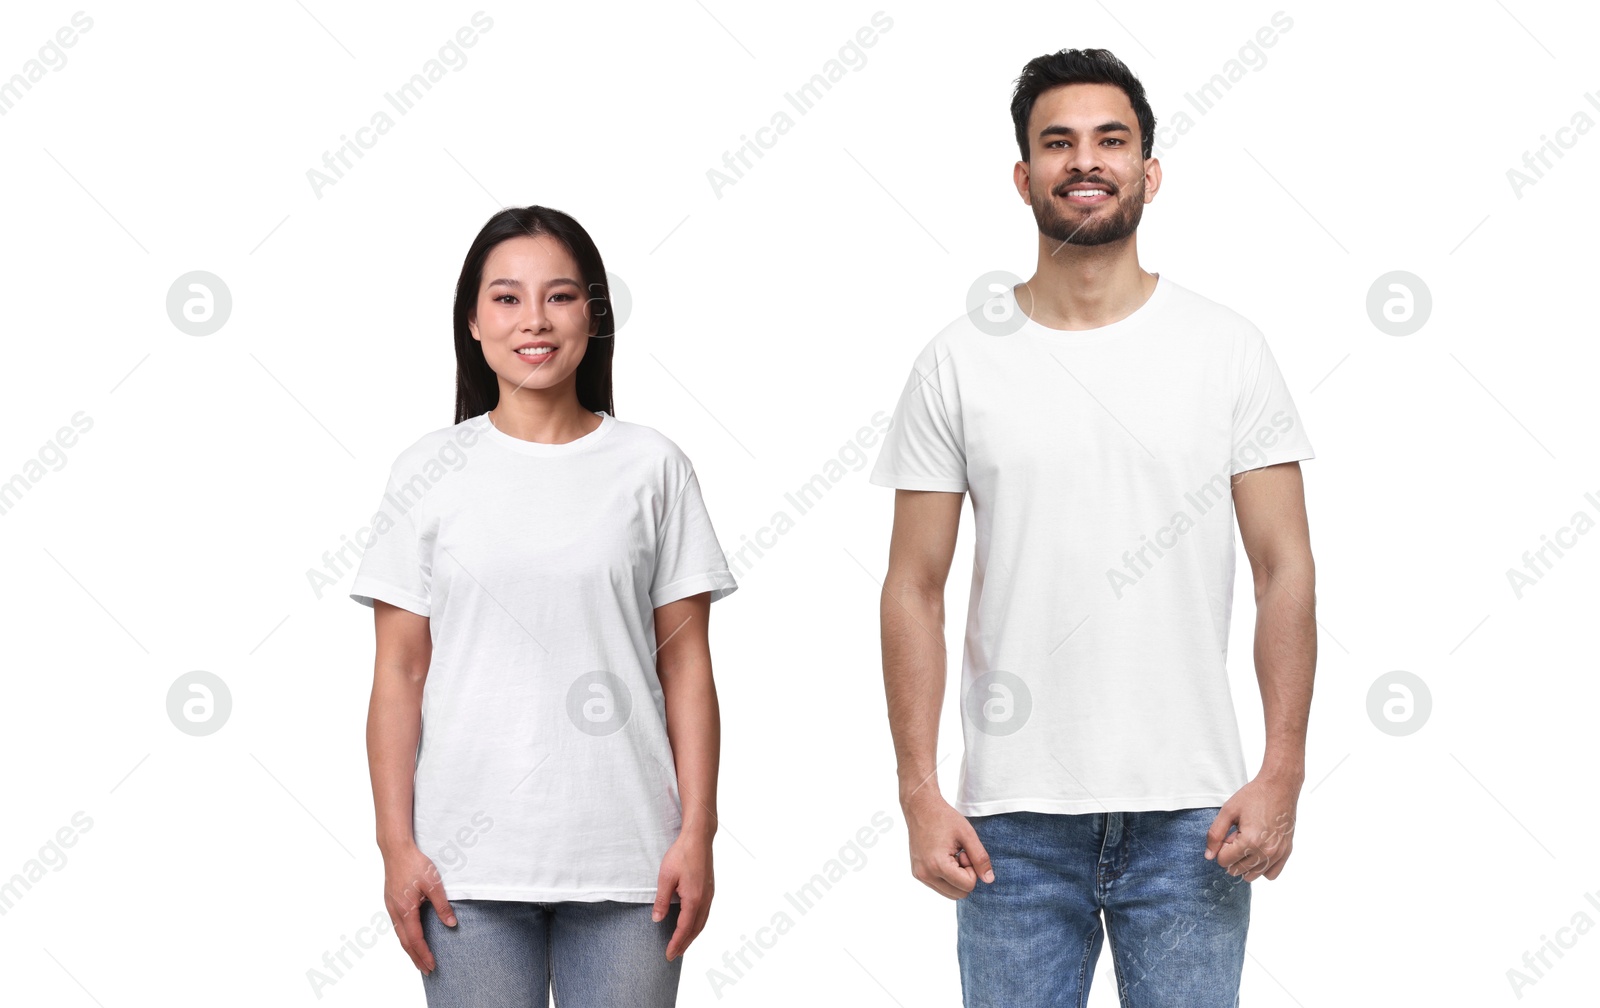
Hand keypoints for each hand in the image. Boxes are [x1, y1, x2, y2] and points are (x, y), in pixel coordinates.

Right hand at [382, 844, 454, 974]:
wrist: (396, 849)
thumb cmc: (415, 864)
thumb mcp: (434, 884)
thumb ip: (442, 905)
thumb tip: (451, 924)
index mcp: (405, 910)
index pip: (415, 939)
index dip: (424, 954)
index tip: (432, 965)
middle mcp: (395, 912)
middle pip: (405, 942)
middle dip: (416, 958)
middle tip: (426, 970)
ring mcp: (391, 907)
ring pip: (399, 935)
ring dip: (409, 949)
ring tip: (419, 960)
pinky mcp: (390, 902)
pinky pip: (397, 926)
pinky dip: (404, 938)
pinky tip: (410, 939)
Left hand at [654, 831, 712, 960]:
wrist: (698, 838)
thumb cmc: (681, 854)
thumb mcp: (665, 878)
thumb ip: (662, 901)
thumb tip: (657, 919)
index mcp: (694, 899)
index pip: (684, 928)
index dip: (676, 943)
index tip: (668, 954)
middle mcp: (705, 900)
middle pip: (696, 929)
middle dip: (684, 944)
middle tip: (673, 955)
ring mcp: (709, 894)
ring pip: (702, 922)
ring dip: (692, 935)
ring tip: (682, 944)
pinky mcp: (709, 889)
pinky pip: (705, 913)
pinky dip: (698, 924)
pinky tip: (691, 924)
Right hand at [904, 792, 992, 899]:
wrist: (921, 808)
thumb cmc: (944, 818)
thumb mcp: (968, 835)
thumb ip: (980, 858)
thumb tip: (989, 880)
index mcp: (937, 865)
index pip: (967, 886)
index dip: (972, 869)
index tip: (965, 852)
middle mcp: (926, 874)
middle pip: (959, 894)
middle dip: (964, 876)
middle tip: (959, 854)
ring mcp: (920, 875)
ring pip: (950, 893)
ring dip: (956, 878)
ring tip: (951, 855)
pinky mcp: (918, 873)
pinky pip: (939, 886)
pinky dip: (947, 876)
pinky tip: (943, 857)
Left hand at [1205, 772, 1299, 881]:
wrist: (1280, 787)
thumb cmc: (1253, 796)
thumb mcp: (1228, 811)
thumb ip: (1215, 834)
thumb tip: (1209, 856)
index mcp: (1250, 841)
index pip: (1223, 861)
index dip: (1221, 847)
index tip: (1229, 833)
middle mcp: (1266, 852)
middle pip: (1236, 870)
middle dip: (1232, 855)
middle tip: (1238, 835)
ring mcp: (1278, 854)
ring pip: (1252, 875)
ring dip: (1245, 862)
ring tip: (1249, 841)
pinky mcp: (1286, 852)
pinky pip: (1270, 874)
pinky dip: (1262, 867)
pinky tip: (1259, 851)